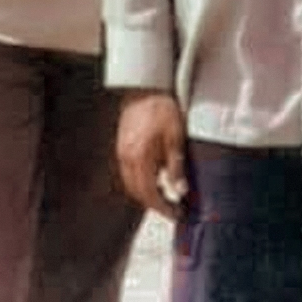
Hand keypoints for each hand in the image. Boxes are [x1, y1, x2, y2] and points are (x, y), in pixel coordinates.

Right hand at [115, 91, 188, 219]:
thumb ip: (176, 166)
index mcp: (140, 158)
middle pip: (138, 192)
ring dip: (147, 194)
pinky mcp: (122, 147)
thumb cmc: (162, 108)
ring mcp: (121, 153)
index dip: (163, 207)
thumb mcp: (175, 137)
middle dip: (155, 204)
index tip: (177, 213)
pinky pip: (129, 172)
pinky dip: (141, 181)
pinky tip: (155, 178)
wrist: (144, 87)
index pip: (149, 193)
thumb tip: (180, 190)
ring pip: (131, 184)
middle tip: (173, 209)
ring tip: (166, 196)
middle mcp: (127, 159)